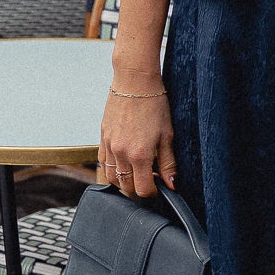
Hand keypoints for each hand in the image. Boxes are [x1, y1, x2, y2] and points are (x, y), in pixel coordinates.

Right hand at [98, 81, 175, 199]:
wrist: (135, 82)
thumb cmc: (154, 105)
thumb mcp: (167, 134)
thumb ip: (168, 163)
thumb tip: (172, 185)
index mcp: (139, 154)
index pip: (142, 189)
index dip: (152, 192)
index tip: (159, 186)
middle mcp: (121, 153)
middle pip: (126, 186)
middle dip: (138, 188)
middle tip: (150, 177)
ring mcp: (109, 145)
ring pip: (111, 177)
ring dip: (124, 180)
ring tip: (137, 170)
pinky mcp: (102, 137)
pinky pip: (103, 162)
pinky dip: (112, 167)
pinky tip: (124, 160)